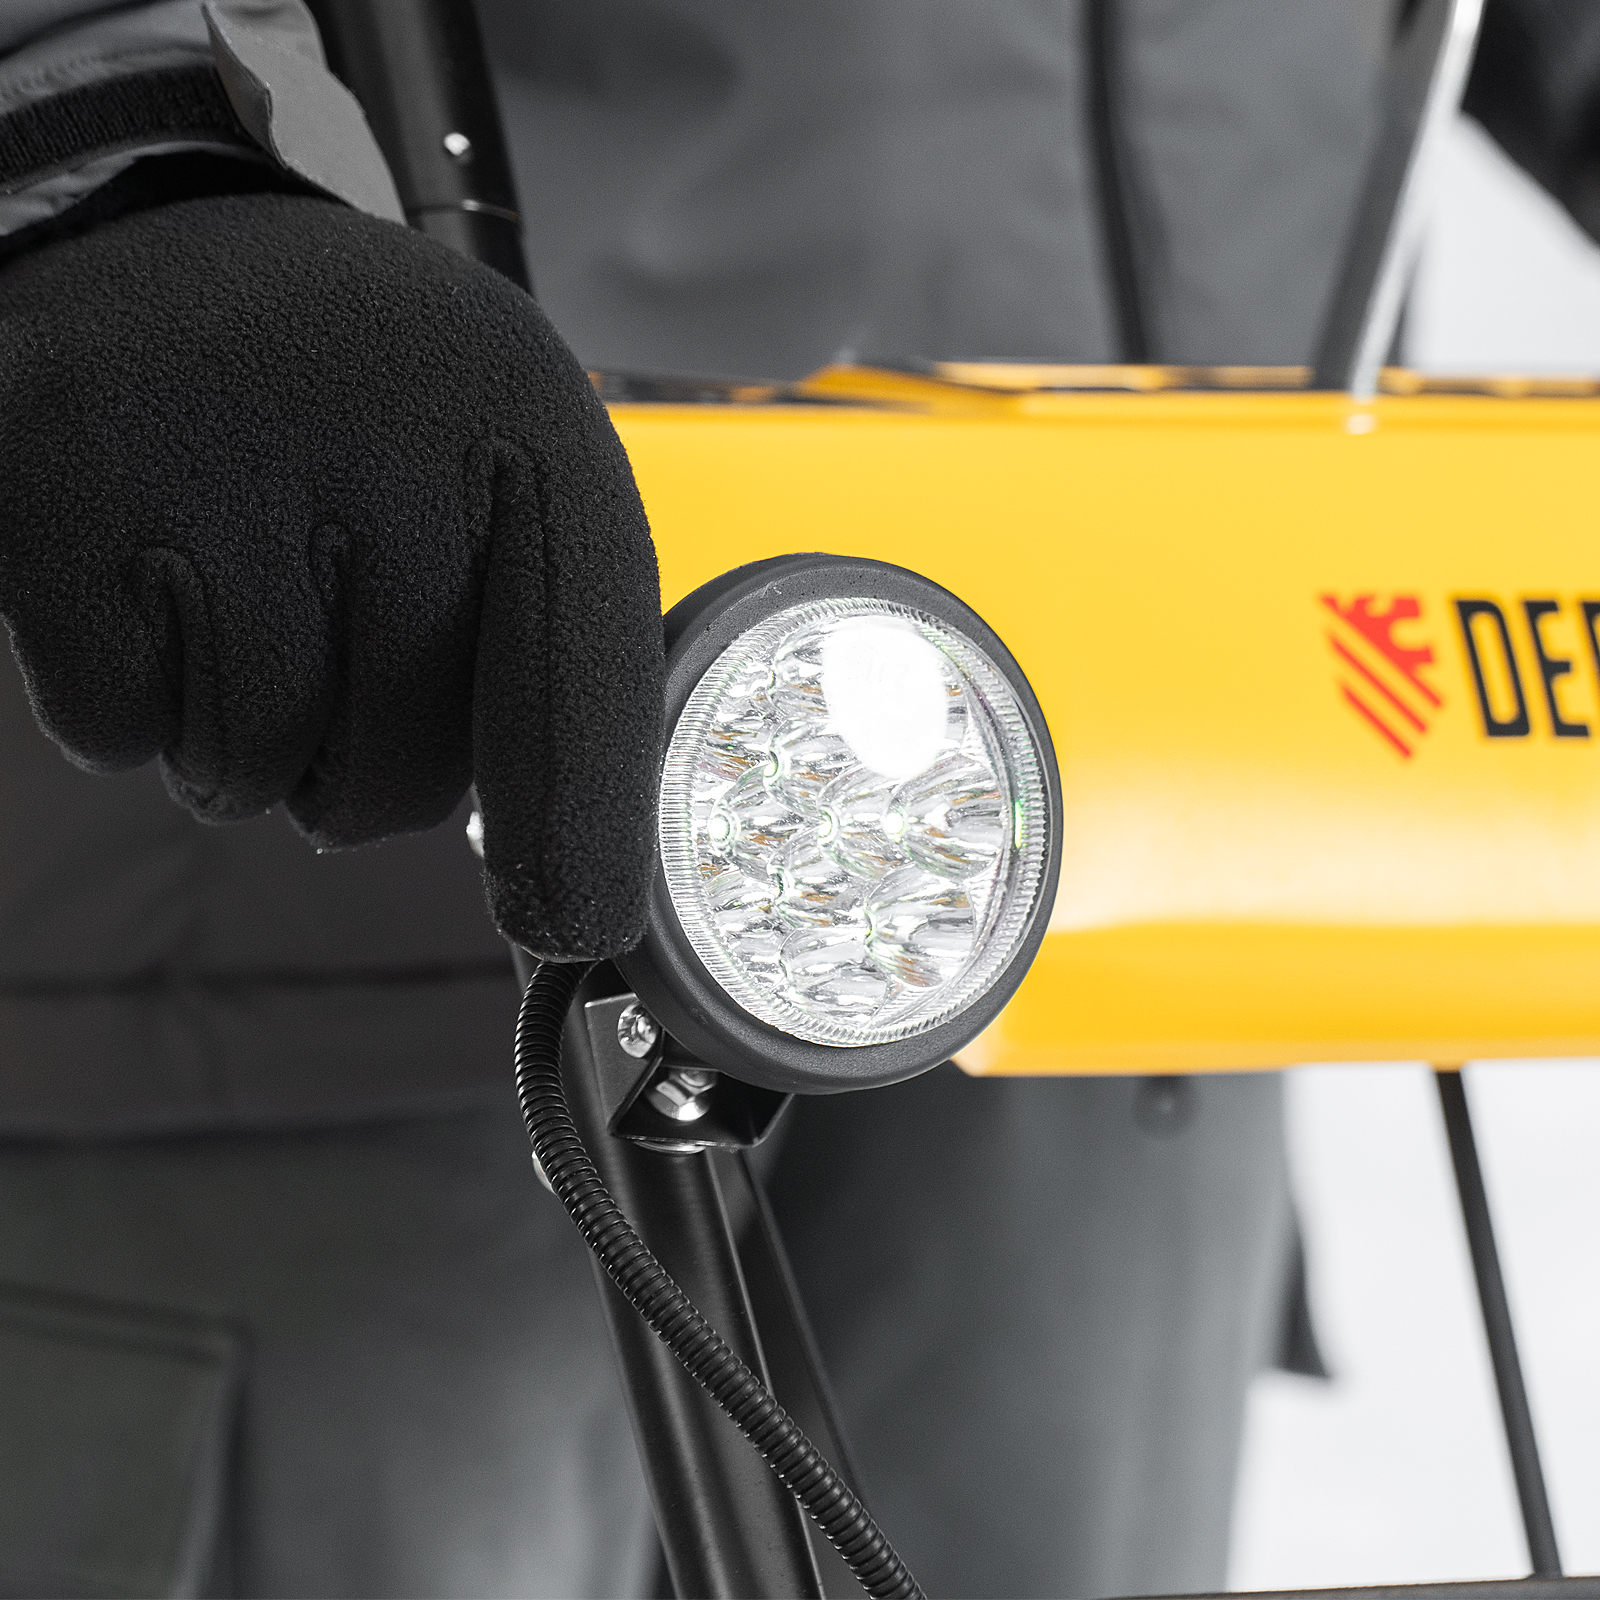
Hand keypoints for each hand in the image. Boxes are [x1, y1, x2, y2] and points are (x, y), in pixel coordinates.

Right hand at [0, 192, 662, 959]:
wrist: (161, 259)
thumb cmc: (362, 419)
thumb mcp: (499, 483)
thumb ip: (550, 660)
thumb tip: (571, 902)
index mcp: (520, 417)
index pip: (578, 658)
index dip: (577, 817)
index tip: (566, 925)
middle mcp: (380, 420)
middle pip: (405, 765)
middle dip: (374, 773)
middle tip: (342, 657)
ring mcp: (205, 446)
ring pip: (250, 766)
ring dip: (247, 745)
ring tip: (242, 600)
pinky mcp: (48, 481)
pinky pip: (116, 729)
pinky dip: (133, 707)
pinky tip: (150, 583)